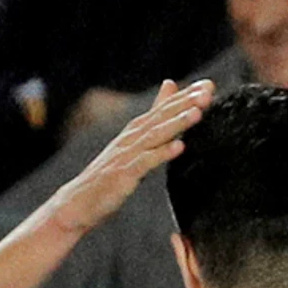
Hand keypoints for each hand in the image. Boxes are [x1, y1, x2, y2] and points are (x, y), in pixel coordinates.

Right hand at [45, 79, 211, 235]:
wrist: (78, 203)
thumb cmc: (109, 174)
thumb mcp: (135, 140)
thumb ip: (155, 113)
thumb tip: (170, 83)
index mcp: (136, 131)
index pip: (164, 108)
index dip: (186, 96)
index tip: (209, 84)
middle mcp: (131, 139)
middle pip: (161, 117)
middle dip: (185, 103)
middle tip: (208, 92)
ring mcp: (126, 156)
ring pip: (155, 136)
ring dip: (176, 123)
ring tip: (197, 113)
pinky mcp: (122, 176)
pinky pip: (144, 164)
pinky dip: (161, 154)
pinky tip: (179, 147)